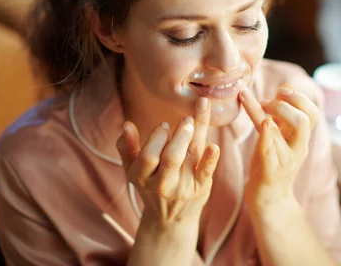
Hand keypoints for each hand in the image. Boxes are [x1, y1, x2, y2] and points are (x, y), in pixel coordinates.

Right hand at [116, 97, 218, 229]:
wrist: (171, 219)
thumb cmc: (151, 186)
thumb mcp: (134, 170)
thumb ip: (127, 147)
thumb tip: (126, 124)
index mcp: (141, 178)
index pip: (148, 157)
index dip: (157, 138)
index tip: (164, 124)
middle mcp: (162, 184)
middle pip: (171, 159)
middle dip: (179, 137)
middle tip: (186, 120)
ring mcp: (183, 187)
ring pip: (189, 159)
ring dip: (193, 138)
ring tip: (192, 121)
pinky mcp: (200, 187)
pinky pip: (206, 173)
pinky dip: (210, 160)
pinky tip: (214, 147)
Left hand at [239, 84, 317, 211]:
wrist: (269, 199)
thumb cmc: (272, 163)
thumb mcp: (280, 136)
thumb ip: (282, 116)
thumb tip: (286, 88)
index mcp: (301, 139)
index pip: (312, 113)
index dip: (299, 98)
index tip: (282, 89)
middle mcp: (297, 149)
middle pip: (304, 120)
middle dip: (285, 105)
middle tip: (267, 101)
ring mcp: (285, 161)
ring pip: (287, 133)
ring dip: (271, 114)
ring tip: (257, 105)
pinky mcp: (270, 172)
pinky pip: (270, 152)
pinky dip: (266, 136)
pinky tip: (262, 123)